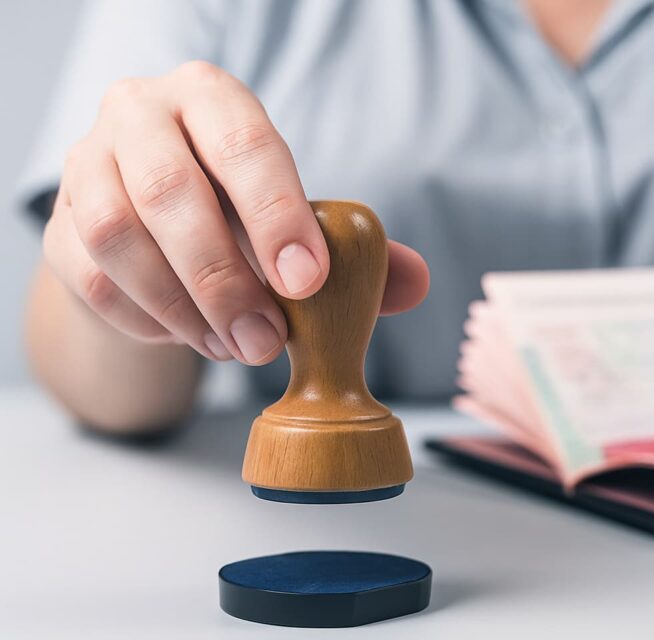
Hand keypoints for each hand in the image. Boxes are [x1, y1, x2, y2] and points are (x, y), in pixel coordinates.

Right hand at [44, 61, 428, 364]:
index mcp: (211, 97)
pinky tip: (194, 339)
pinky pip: (91, 279)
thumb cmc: (241, 213)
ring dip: (184, 307)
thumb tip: (417, 282)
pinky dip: (146, 320)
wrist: (160, 228)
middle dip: (225, 278)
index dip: (277, 212)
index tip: (308, 280)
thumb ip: (357, 251)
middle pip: (170, 190)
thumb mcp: (297, 219)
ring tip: (237, 350)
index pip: (244, 143)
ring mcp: (87, 166)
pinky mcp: (57, 225)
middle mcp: (140, 115)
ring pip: (118, 236)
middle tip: (269, 342)